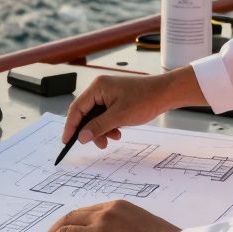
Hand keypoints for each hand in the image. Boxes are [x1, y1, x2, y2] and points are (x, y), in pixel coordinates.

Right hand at [62, 66, 204, 148]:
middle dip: (90, 130)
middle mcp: (100, 89)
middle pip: (86, 113)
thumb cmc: (145, 99)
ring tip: (112, 139)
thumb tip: (81, 137)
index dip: (71, 126)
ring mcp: (108, 94)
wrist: (165, 94)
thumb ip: (98, 127)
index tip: (67, 141)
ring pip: (96, 117)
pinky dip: (109, 126)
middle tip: (97, 143)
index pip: (77, 108)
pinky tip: (117, 132)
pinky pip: (105, 115)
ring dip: (101, 130)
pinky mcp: (116, 100)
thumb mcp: (119, 117)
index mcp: (97, 88)